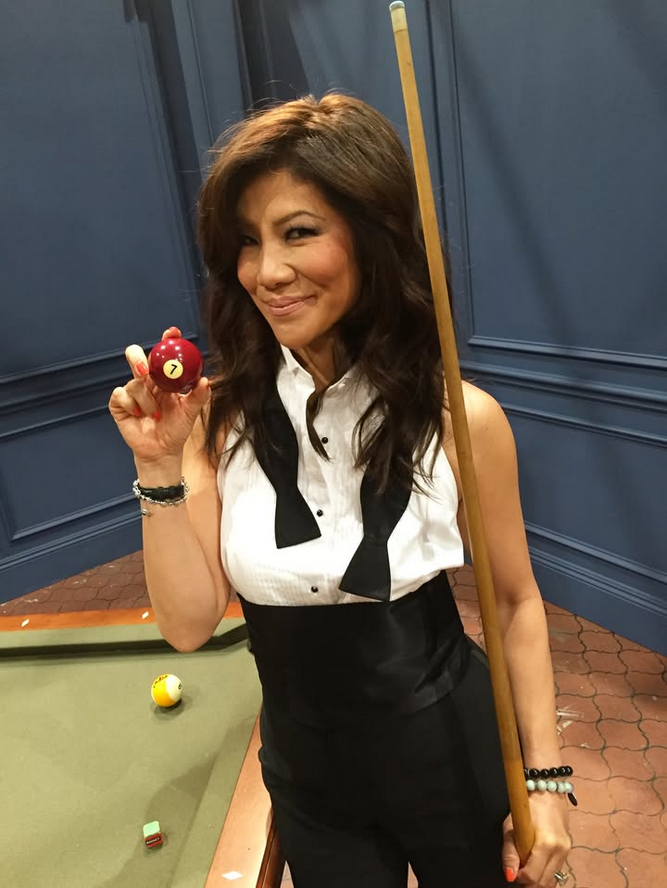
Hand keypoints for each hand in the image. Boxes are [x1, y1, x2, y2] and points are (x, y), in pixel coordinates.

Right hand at [108, 326, 209, 464]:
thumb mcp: (190, 413)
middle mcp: (147, 381)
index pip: (164, 354)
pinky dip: (131, 405)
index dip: (167, 340)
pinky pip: (120, 394)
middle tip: (146, 371)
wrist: (162, 451)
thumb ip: (198, 396)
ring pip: (134, 382)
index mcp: (164, 378)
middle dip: (139, 359)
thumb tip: (205, 381)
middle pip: (136, 356)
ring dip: (146, 400)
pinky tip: (139, 415)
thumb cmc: (176, 429)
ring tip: (155, 414)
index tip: (172, 333)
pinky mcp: (119, 404)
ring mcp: (132, 391)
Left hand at [502, 791, 571, 885]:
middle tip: (518, 871)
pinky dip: (545, 874)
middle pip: (544, 882)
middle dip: (529, 882)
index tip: (513, 871)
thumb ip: (510, 852)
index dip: (520, 877)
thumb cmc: (527, 806)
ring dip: (538, 880)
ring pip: (552, 880)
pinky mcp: (568, 851)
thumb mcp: (511, 826)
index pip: (533, 876)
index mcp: (546, 843)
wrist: (548, 791)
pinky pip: (556, 872)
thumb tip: (510, 876)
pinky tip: (537, 864)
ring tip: (527, 868)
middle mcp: (560, 850)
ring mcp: (566, 851)